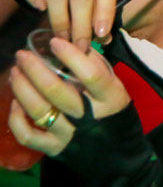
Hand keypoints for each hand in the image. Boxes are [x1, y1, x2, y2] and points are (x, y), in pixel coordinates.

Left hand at [8, 38, 129, 156]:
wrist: (115, 152)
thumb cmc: (112, 110)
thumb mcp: (115, 87)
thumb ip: (98, 66)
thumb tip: (76, 44)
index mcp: (109, 98)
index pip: (91, 74)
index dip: (71, 56)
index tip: (54, 41)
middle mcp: (89, 116)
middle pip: (56, 91)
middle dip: (35, 69)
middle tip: (22, 55)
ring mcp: (70, 133)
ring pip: (39, 111)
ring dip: (22, 88)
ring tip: (15, 72)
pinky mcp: (54, 148)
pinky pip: (28, 135)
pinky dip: (17, 118)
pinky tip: (15, 102)